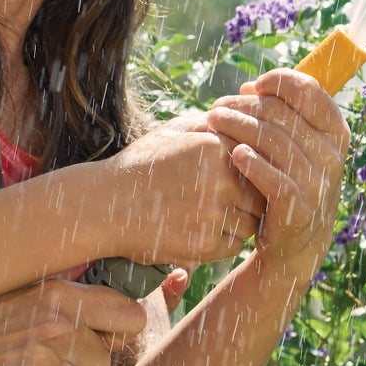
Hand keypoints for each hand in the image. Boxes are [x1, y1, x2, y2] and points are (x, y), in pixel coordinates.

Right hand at [101, 114, 265, 267]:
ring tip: (214, 214)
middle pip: (259, 192)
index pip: (257, 158)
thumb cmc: (140, 165)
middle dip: (249, 197)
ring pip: (250, 222)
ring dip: (239, 220)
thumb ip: (209, 124)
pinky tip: (202, 229)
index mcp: (214, 146)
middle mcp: (219, 179)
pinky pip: (233, 245)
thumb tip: (242, 119)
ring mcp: (213, 214)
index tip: (235, 177)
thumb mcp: (172, 132)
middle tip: (230, 199)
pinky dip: (224, 240)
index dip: (250, 169)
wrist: (105, 204)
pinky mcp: (205, 244)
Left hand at [206, 67, 349, 267]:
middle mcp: (331, 156)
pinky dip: (252, 163)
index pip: (309, 91)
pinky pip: (273, 179)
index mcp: (335, 131)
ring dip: (238, 127)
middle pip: (282, 114)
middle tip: (217, 108)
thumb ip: (278, 113)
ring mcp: (317, 184)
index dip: (278, 81)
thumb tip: (249, 87)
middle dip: (244, 106)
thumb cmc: (289, 177)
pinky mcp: (298, 210)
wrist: (295, 238)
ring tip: (213, 122)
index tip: (252, 85)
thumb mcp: (295, 143)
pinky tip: (234, 154)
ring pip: (273, 142)